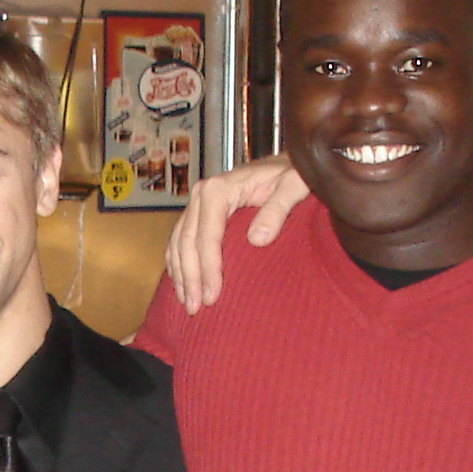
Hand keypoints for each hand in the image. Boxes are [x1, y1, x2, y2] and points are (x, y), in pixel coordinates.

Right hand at [165, 157, 307, 310]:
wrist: (289, 163)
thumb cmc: (294, 174)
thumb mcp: (294, 185)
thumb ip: (278, 208)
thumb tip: (257, 239)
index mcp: (219, 188)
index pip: (206, 235)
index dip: (207, 268)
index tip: (212, 296)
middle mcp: (202, 194)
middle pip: (186, 242)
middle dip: (190, 278)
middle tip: (195, 308)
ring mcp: (198, 202)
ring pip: (178, 243)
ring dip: (181, 275)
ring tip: (188, 304)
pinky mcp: (200, 212)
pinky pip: (181, 240)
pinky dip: (179, 264)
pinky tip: (184, 284)